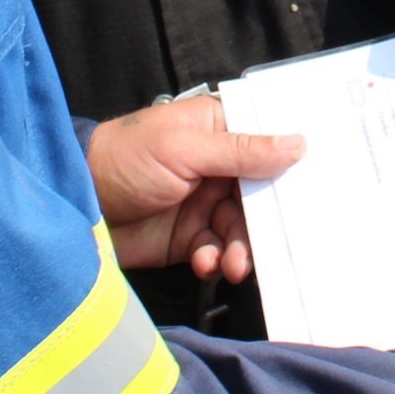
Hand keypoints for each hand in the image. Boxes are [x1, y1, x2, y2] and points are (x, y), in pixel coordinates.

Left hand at [87, 95, 305, 281]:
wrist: (75, 202)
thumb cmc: (125, 158)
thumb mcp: (184, 149)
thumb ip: (241, 151)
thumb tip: (298, 144)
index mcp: (217, 130)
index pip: (267, 142)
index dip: (291, 162)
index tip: (318, 184)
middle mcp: (216, 166)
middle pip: (261, 193)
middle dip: (268, 219)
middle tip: (276, 239)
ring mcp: (203, 203)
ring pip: (242, 228)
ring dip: (242, 247)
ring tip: (233, 263)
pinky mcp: (188, 237)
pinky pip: (218, 251)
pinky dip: (216, 260)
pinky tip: (204, 261)